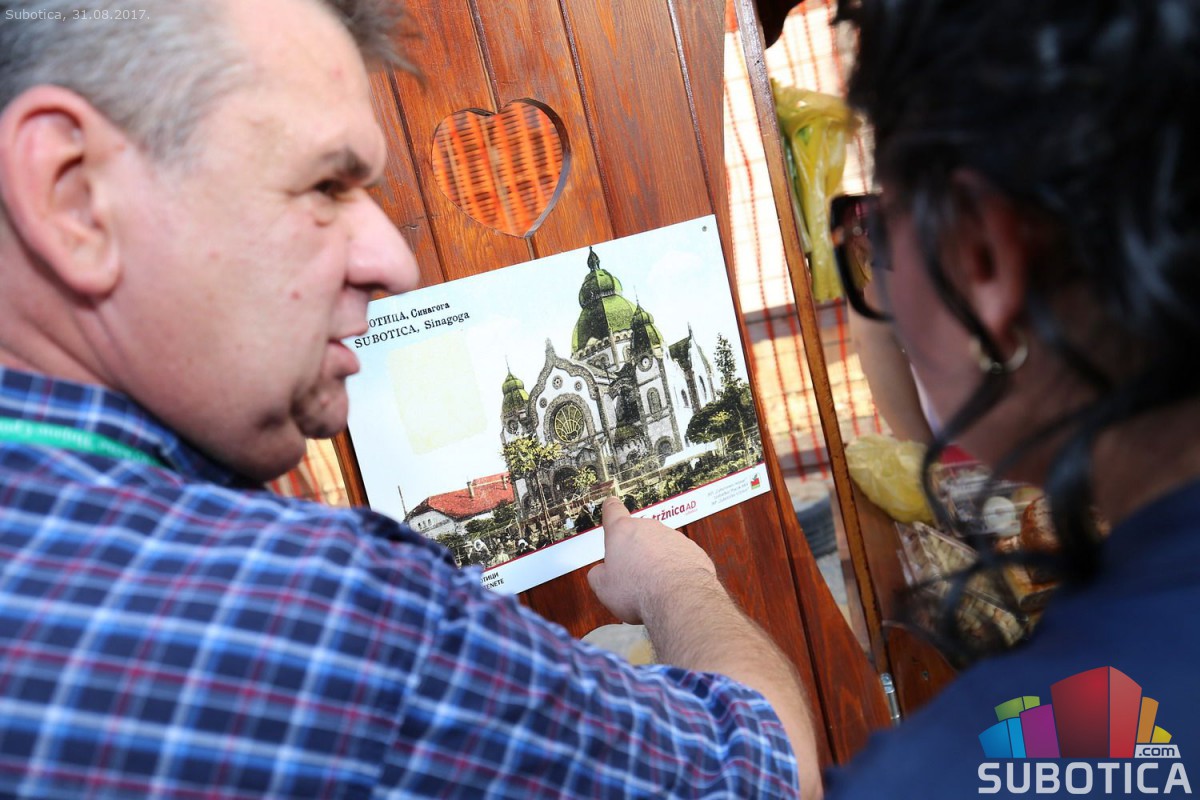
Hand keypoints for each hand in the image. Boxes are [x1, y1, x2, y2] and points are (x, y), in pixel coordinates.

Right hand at [587, 496, 717, 623]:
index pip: (613, 511)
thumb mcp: (603, 588)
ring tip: (653, 585)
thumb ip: (598, 574)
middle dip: (635, 551)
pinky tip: (672, 586)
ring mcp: (674, 537)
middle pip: (639, 534)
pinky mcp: (693, 550)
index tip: (611, 506)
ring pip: (661, 547)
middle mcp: (649, 528)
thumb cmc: (639, 591)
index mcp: (623, 531)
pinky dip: (676, 569)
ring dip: (657, 561)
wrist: (678, 599)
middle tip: (632, 574)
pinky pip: (680, 558)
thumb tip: (601, 573)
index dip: (611, 510)